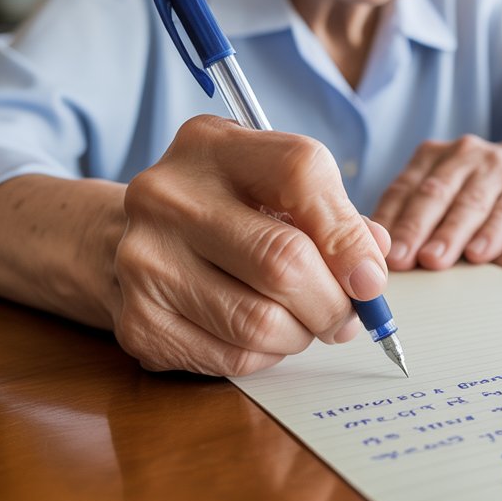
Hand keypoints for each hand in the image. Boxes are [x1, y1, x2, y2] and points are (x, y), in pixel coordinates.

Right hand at [113, 115, 389, 375]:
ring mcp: (144, 259)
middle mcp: (168, 195)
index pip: (301, 173)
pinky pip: (232, 356)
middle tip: (347, 316)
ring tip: (303, 323)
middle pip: (283, 260)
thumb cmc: (226, 210)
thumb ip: (333, 216)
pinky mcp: (138, 321)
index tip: (370, 277)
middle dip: (333, 302)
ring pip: (261, 321)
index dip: (349, 234)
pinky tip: (263, 336)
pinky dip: (266, 356)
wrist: (130, 239)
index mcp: (212, 144)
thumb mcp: (275, 188)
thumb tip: (371, 266)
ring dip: (302, 334)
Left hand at [371, 134, 501, 270]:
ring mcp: (495, 167)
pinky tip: (478, 254)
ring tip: (433, 260)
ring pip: (468, 203)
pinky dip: (490, 235)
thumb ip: (414, 216)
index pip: (403, 188)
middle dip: (414, 228)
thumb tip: (381, 259)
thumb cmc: (476, 192)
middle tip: (400, 259)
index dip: (388, 220)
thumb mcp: (443, 193)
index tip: (376, 251)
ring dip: (449, 234)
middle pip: (433, 194)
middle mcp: (461, 155)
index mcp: (431, 157)